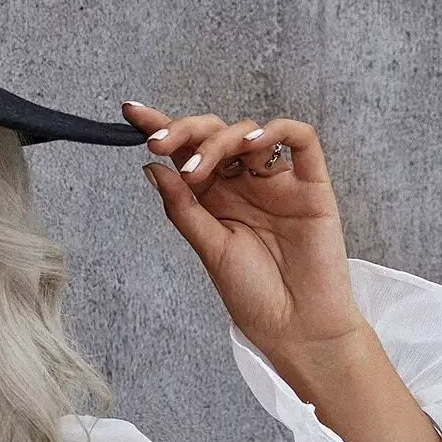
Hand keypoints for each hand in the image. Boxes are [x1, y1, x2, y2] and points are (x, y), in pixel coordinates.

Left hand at [120, 102, 365, 363]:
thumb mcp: (209, 249)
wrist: (296, 327)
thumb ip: (183, 207)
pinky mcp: (311, 184)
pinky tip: (253, 144)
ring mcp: (277, 182)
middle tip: (159, 143)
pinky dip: (276, 131)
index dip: (162, 128)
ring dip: (219, 141)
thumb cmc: (253, 295)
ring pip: (249, 133)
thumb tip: (151, 167)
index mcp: (215, 200)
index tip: (130, 114)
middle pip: (214, 135)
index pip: (187, 154)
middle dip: (185, 131)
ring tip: (199, 170)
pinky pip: (301, 139)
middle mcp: (244, 185)